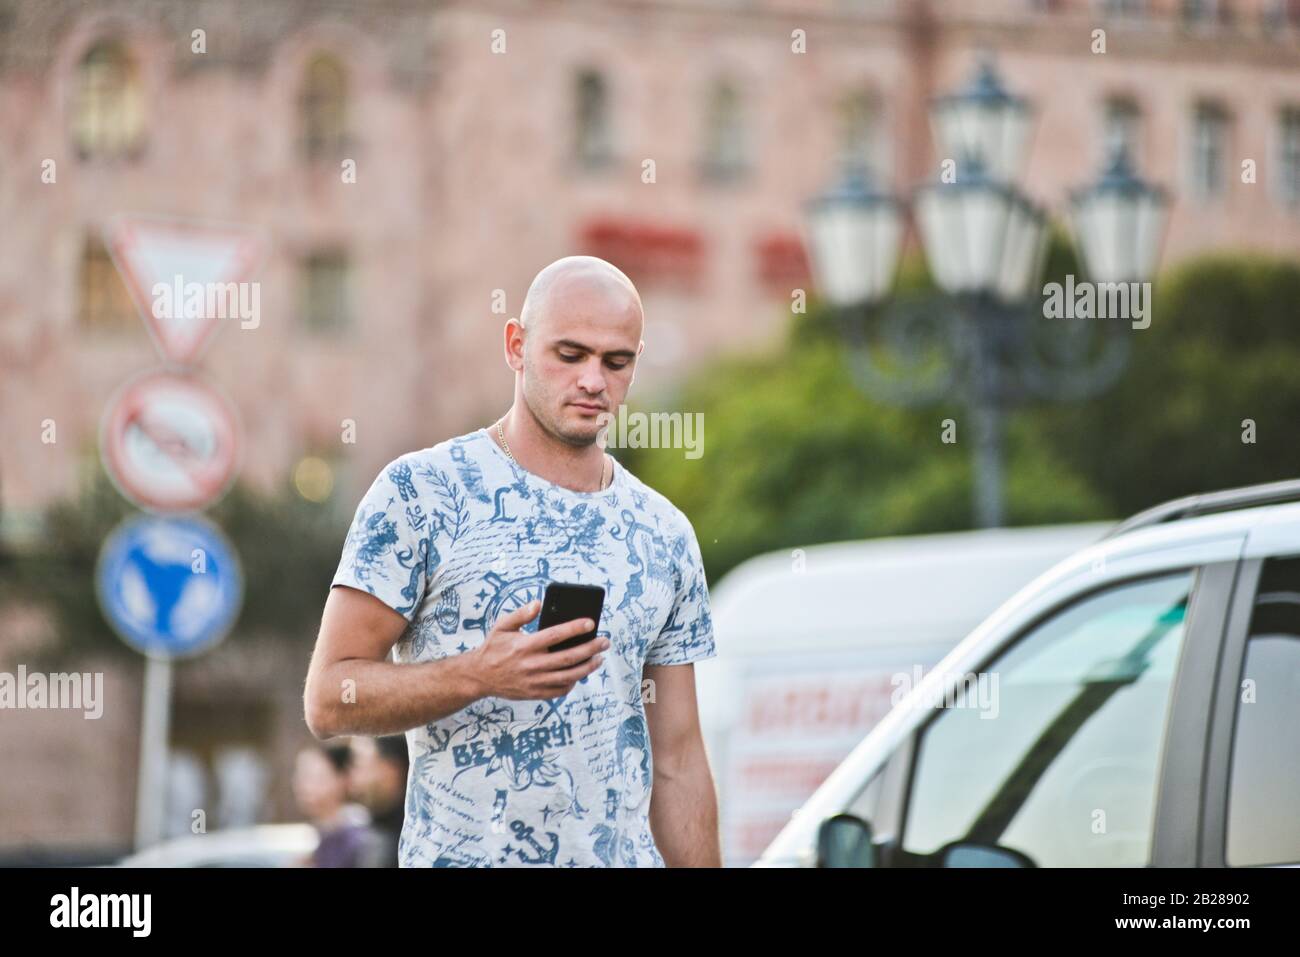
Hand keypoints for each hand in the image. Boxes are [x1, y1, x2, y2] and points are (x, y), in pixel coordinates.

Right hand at [467, 600, 609, 700]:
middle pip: (568, 657)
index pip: (555, 635)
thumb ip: (520, 614)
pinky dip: (573, 682)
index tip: (591, 623)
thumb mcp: (502, 626)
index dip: (574, 628)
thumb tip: (538, 603)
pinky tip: (580, 673)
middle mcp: (531, 664)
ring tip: (599, 658)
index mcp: (524, 645)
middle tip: (604, 642)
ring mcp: (534, 681)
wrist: (479, 676)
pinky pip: (559, 690)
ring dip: (587, 667)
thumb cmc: (494, 648)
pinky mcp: (535, 693)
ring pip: (568, 676)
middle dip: (590, 649)